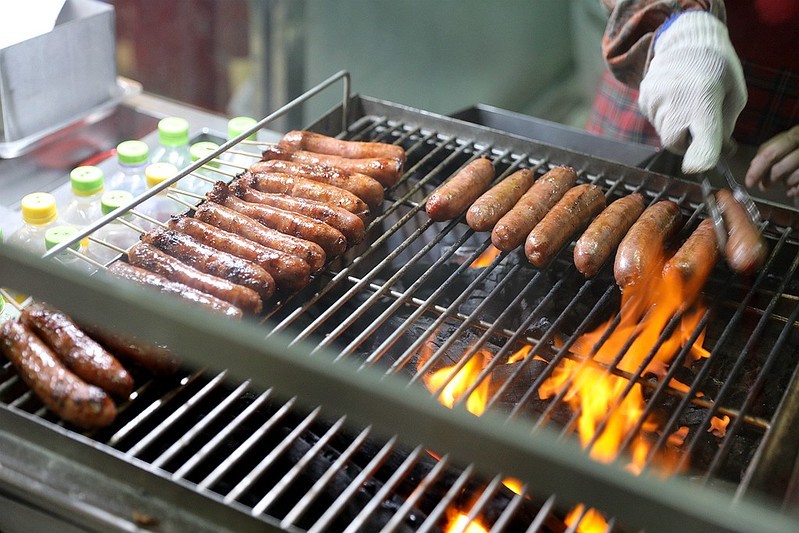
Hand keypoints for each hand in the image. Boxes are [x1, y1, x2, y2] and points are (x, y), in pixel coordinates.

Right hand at [638, 11, 746, 174]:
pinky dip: (665, 118)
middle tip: (698, 125)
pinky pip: (654, 121)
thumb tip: (717, 156)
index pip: (701, 138)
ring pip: (663, 134)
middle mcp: (675, 100)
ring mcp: (654, 99)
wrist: (687, 40)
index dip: (700, 158)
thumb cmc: (718, 68)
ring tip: (686, 104)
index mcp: (704, 98)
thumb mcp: (735, 95)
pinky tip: (674, 99)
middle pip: (674, 143)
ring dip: (676, 128)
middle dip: (687, 142)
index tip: (698, 167)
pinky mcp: (643, 99)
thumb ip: (725, 128)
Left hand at [744, 126, 798, 195]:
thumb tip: (754, 164)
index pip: (770, 153)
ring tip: (784, 182)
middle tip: (764, 186)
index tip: (749, 181)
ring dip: (784, 184)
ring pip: (792, 178)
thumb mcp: (787, 140)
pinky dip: (795, 190)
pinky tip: (792, 189)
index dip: (757, 170)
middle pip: (780, 169)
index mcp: (795, 134)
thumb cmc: (798, 146)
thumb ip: (770, 149)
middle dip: (768, 180)